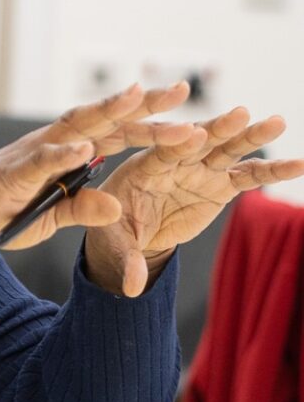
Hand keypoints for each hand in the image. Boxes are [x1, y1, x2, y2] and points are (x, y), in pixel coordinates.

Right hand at [0, 82, 195, 278]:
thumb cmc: (4, 213)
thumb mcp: (54, 217)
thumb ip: (85, 209)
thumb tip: (118, 206)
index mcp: (69, 154)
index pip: (116, 133)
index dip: (151, 123)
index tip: (188, 116)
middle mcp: (55, 144)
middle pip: (105, 119)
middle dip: (143, 105)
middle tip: (181, 90)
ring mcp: (34, 154)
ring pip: (76, 126)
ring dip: (106, 111)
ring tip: (137, 95)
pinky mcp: (12, 173)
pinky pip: (40, 160)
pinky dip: (61, 154)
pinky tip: (84, 149)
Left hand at [85, 105, 303, 296]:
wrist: (133, 232)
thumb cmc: (116, 229)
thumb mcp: (115, 244)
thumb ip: (126, 260)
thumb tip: (132, 288)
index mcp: (144, 168)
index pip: (162, 153)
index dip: (177, 144)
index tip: (194, 134)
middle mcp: (175, 162)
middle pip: (198, 141)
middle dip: (219, 128)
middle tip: (241, 114)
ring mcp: (200, 170)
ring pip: (228, 150)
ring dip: (251, 137)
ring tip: (278, 122)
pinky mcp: (219, 184)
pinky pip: (248, 176)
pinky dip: (272, 171)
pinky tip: (299, 164)